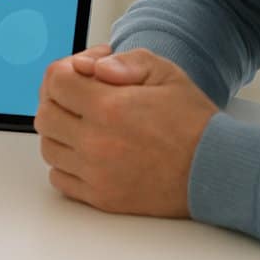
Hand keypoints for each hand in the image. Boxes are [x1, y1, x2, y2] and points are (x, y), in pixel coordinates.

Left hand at [35, 48, 216, 216]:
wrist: (214, 170)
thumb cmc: (191, 121)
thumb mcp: (165, 73)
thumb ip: (125, 61)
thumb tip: (91, 65)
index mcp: (109, 107)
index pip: (55, 82)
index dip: (65, 70)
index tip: (82, 74)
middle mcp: (96, 142)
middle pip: (45, 114)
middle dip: (58, 99)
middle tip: (79, 97)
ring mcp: (96, 173)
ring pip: (48, 147)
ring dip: (59, 131)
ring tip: (83, 124)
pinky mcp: (101, 198)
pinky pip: (60, 178)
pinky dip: (65, 163)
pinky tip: (85, 151)